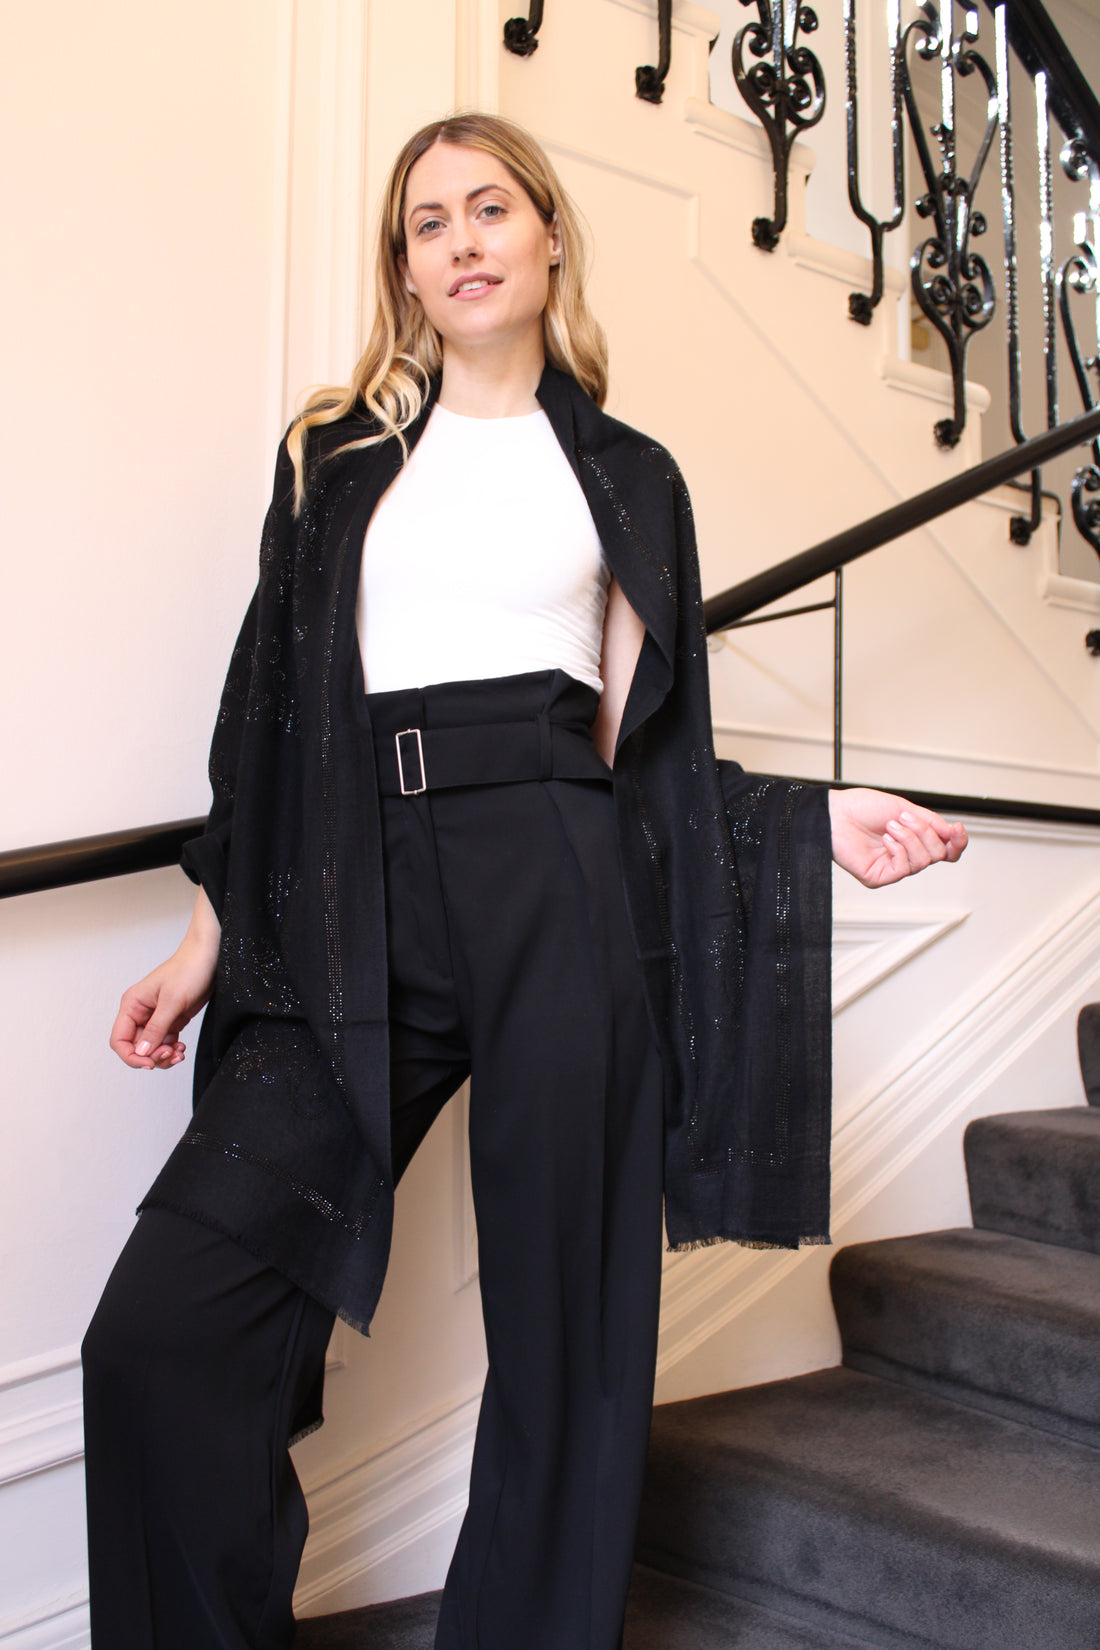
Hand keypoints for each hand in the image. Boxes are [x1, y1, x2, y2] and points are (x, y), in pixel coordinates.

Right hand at [109, 889, 220, 1070]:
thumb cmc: (189, 970)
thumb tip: (142, 1052)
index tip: (149, 1064)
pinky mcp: (170, 1020)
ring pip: (151, 1048)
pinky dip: (171, 1050)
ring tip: (179, 1053)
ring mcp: (155, 1017)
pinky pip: (164, 1043)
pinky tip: (181, 1049)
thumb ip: (156, 1028)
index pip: (119, 1039)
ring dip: (163, 1056)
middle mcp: (140, 1013)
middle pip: (135, 1047)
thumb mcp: (172, 1001)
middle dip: (151, 1056)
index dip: (131, 1056)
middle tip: (171, 1055)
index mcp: (132, 1005)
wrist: (210, 958)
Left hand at [828, 787, 967, 888]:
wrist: (835, 813)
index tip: (957, 829)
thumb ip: (931, 822)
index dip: (957, 843)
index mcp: (913, 839)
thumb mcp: (904, 807)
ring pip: (923, 862)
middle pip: (939, 855)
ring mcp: (892, 868)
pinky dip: (898, 849)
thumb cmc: (862, 808)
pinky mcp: (879, 877)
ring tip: (891, 826)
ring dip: (910, 838)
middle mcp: (905, 855)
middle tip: (905, 818)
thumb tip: (953, 833)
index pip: (946, 850)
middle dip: (926, 833)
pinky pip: (904, 869)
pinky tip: (885, 839)